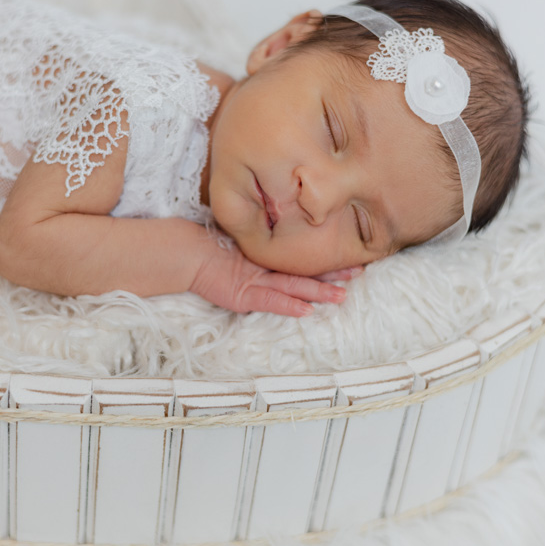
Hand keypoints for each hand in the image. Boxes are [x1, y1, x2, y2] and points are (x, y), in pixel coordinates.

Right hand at [189, 245, 347, 317]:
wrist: (185, 254)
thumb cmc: (207, 248)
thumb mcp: (236, 249)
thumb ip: (255, 246)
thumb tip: (275, 235)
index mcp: (266, 258)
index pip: (300, 260)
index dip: (323, 258)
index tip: (348, 253)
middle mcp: (265, 268)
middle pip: (304, 270)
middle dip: (332, 272)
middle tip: (359, 270)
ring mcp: (256, 280)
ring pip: (294, 286)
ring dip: (319, 291)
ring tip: (342, 294)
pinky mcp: (245, 294)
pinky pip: (271, 301)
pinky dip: (289, 306)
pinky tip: (307, 310)